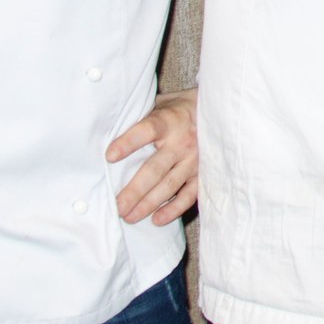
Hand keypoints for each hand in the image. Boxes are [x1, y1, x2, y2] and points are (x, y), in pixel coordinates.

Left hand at [108, 90, 198, 224]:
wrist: (216, 110)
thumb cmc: (178, 109)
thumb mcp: (161, 104)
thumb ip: (141, 116)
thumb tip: (107, 129)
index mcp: (169, 120)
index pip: (147, 131)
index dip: (128, 143)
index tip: (109, 156)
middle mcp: (182, 141)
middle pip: (155, 168)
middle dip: (135, 190)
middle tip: (117, 206)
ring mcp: (194, 159)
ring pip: (170, 185)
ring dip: (149, 203)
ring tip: (129, 217)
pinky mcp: (202, 173)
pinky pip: (189, 195)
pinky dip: (174, 209)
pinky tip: (157, 220)